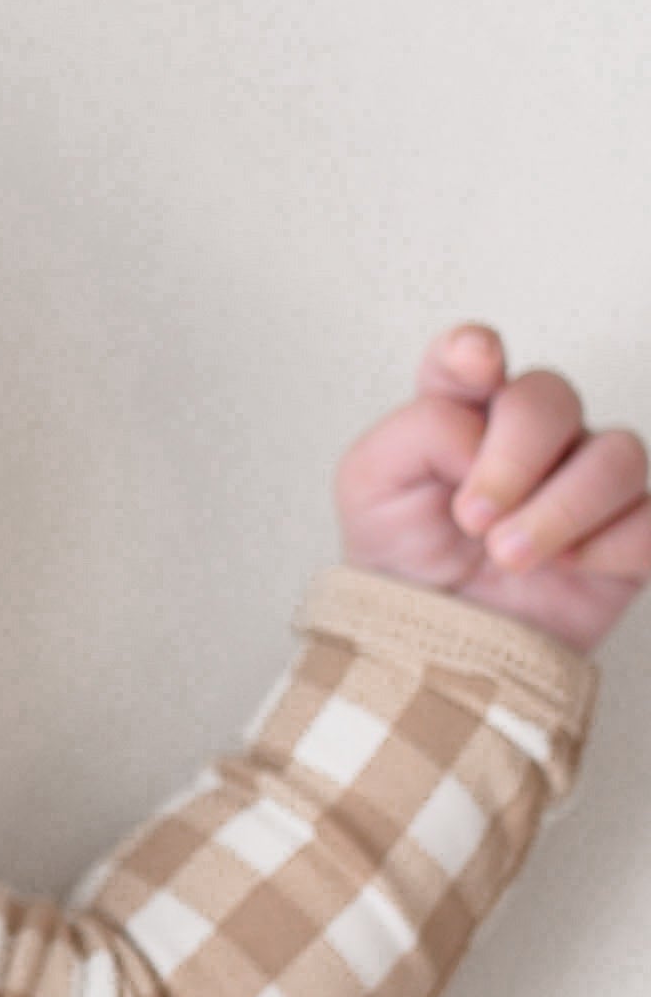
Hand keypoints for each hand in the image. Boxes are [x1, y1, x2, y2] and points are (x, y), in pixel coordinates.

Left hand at [334, 326, 649, 654]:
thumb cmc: (401, 560)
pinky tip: (570, 568)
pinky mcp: (626, 533)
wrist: (434, 647)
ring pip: (618, 454)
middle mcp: (528, 438)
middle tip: (474, 518)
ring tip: (508, 556)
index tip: (477, 362)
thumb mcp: (371, 489)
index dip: (475, 349)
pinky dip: (612, 545)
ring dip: (561, 508)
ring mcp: (582, 481)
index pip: (469, 358)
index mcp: (458, 416)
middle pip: (550, 396)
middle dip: (515, 455)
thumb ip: (419, 431)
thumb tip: (481, 432)